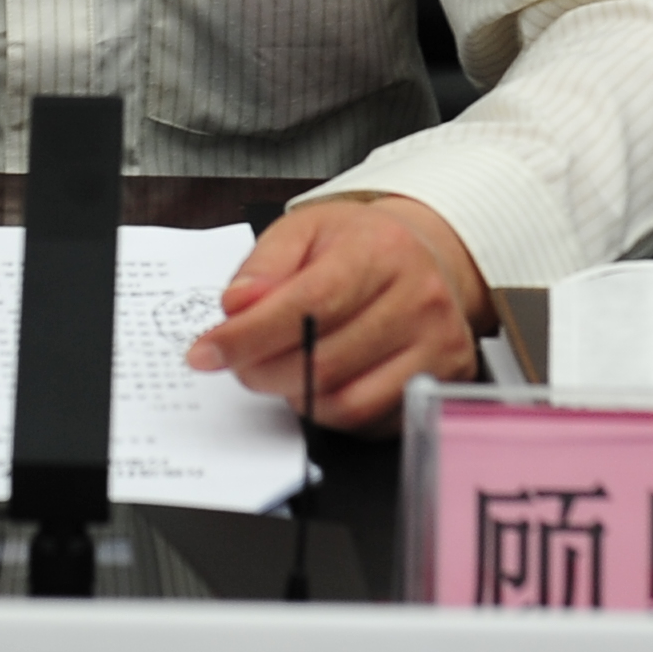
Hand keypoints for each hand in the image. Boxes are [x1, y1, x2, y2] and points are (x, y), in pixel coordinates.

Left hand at [184, 194, 489, 430]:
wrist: (427, 258)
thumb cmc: (361, 246)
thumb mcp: (304, 231)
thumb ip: (264, 266)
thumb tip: (237, 307)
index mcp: (384, 250)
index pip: (309, 305)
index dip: (250, 336)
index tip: (208, 352)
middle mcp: (421, 298)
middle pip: (324, 362)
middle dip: (263, 371)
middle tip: (239, 363)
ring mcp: (439, 345)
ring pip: (346, 402)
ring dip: (296, 395)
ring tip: (283, 368)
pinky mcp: (443, 382)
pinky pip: (370, 420)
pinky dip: (330, 411)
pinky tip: (321, 381)